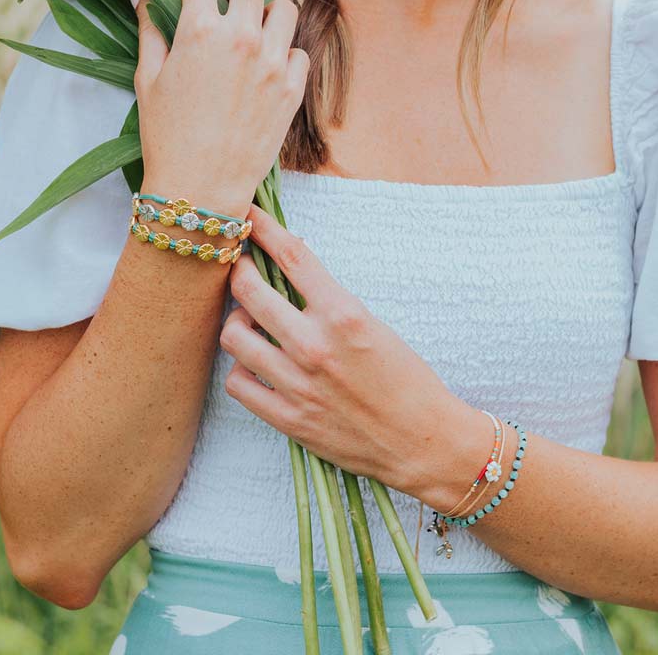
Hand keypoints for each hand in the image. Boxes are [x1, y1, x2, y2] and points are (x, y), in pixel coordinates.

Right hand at [129, 0, 309, 208]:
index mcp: (199, 30)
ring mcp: (273, 62)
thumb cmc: (166, 135)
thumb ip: (150, 29)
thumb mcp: (149, 78)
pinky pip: (301, 51)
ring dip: (268, 12)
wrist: (201, 187)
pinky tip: (268, 66)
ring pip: (285, 8)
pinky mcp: (293, 88)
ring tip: (254, 30)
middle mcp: (242, 38)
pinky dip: (287, 52)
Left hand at [219, 204, 466, 493]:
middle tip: (239, 266)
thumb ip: (329, 300)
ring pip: (234, 336)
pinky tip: (255, 364)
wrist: (424, 442)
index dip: (263, 228)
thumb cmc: (406, 379)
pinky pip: (238, 384)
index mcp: (344, 313)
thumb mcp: (373, 324)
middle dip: (237, 269)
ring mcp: (298, 384)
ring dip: (237, 321)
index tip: (246, 215)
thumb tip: (290, 274)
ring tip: (249, 321)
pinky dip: (241, 369)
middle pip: (248, 290)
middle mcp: (315, 345)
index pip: (291, 255)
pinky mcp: (289, 420)